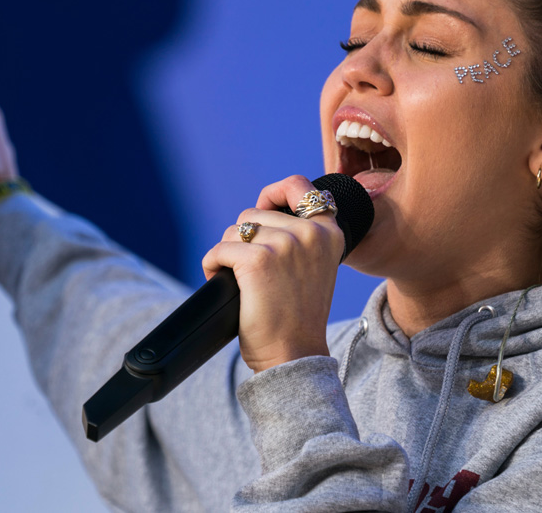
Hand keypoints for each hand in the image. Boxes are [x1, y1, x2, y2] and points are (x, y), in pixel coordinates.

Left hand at [201, 175, 345, 372]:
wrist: (294, 355)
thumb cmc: (297, 317)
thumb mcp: (314, 267)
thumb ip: (300, 237)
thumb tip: (259, 212)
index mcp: (329, 233)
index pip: (299, 186)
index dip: (274, 193)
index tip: (263, 209)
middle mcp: (310, 233)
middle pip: (254, 213)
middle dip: (244, 239)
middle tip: (250, 270)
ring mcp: (284, 244)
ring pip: (235, 230)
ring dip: (228, 253)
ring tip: (239, 280)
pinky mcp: (257, 260)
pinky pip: (219, 250)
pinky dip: (212, 265)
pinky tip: (222, 283)